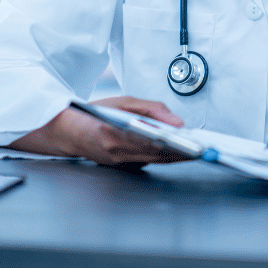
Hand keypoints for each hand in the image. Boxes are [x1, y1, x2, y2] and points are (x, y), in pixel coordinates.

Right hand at [9, 96, 189, 166]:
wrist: (64, 131)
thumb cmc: (92, 114)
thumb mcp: (123, 102)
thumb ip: (151, 109)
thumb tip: (176, 121)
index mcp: (115, 135)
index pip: (152, 142)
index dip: (175, 145)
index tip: (193, 144)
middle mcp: (116, 153)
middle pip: (157, 156)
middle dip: (182, 153)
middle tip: (202, 149)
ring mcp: (118, 163)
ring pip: (154, 161)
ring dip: (175, 157)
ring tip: (195, 150)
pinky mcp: (120, 166)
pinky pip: (146, 162)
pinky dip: (162, 158)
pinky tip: (177, 152)